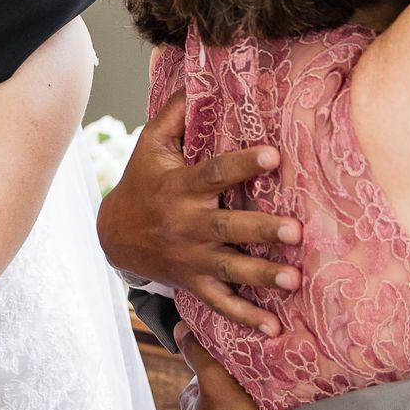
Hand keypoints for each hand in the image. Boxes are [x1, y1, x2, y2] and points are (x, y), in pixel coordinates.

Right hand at [95, 90, 298, 334]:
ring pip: (229, 268)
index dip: (244, 164)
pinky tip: (274, 329)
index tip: (274, 155)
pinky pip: (221, 304)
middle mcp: (187, 225)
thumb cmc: (142, 181)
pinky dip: (246, 318)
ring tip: (293, 280)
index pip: (215, 173)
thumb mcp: (151, 144)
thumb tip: (200, 80)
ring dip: (262, 275)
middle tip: (294, 230)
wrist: (114, 236)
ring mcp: (191, 259)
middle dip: (260, 229)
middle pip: (227, 227)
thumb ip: (177, 114)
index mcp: (181, 187)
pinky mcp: (194, 283)